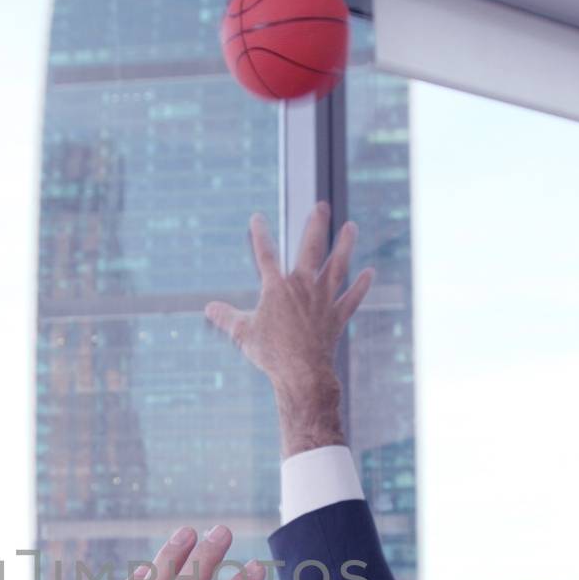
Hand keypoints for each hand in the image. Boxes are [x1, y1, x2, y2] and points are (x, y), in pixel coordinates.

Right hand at [203, 203, 373, 455]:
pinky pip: (352, 298)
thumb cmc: (271, 354)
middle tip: (321, 206)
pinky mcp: (337, 316)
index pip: (265, 254)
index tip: (257, 218)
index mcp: (277, 288)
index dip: (260, 234)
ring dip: (345, 245)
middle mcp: (303, 287)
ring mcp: (324, 300)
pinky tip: (369, 272)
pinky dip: (361, 286)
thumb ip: (226, 317)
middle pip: (311, 248)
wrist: (302, 373)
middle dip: (316, 225)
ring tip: (351, 227)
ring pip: (337, 266)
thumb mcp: (242, 334)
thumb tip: (209, 308)